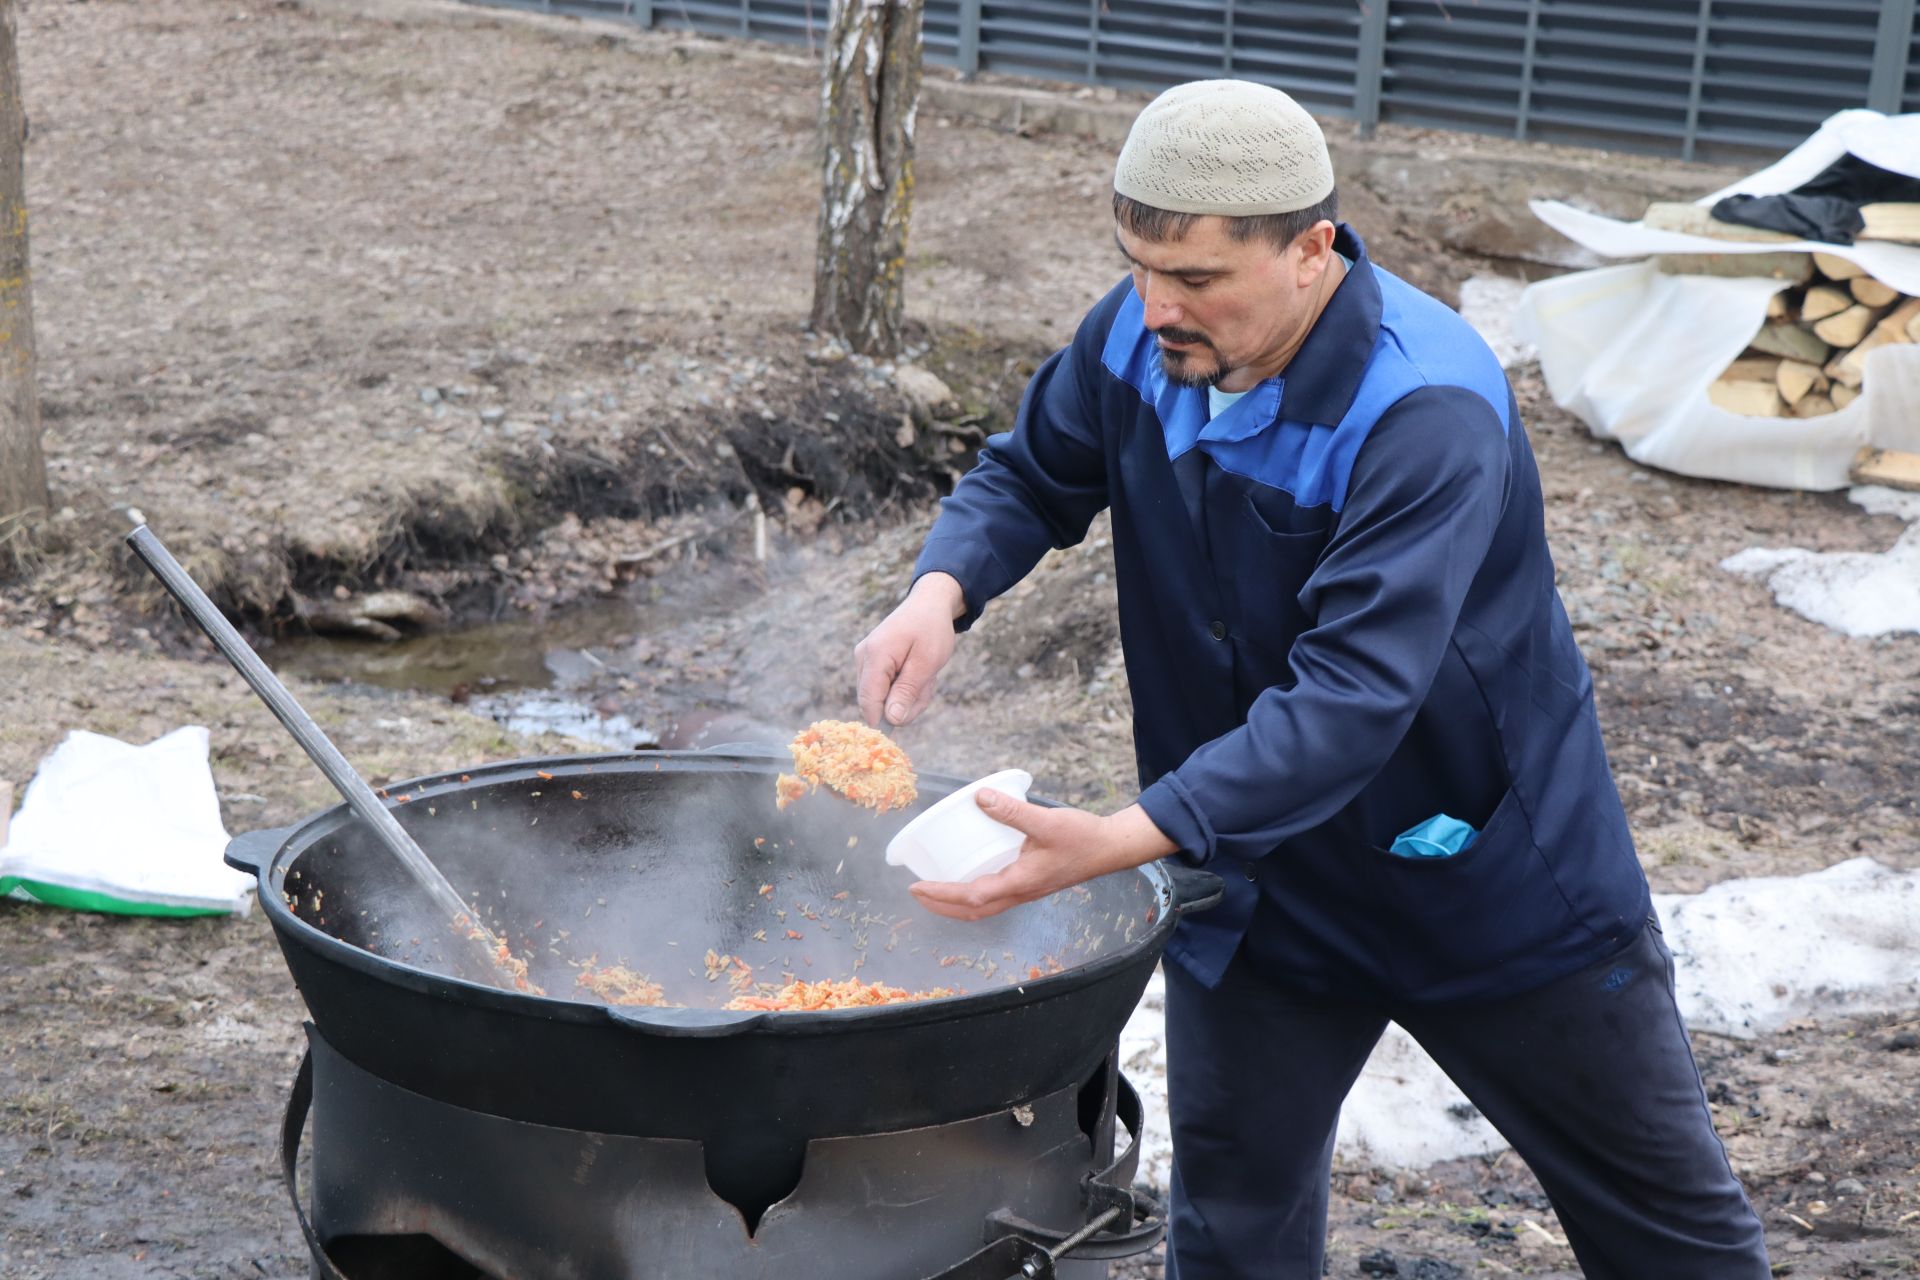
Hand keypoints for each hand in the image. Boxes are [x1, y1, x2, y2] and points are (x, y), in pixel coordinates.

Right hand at [855, 572, 965, 726]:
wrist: (929, 604)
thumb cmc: (931, 630)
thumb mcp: (927, 663)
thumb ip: (907, 691)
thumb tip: (890, 720)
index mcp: (875, 655)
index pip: (869, 702)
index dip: (886, 719)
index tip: (911, 714)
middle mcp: (862, 658)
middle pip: (875, 703)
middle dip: (904, 703)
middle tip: (927, 686)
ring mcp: (864, 660)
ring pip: (881, 698)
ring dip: (907, 695)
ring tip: (924, 677)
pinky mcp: (869, 663)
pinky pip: (883, 688)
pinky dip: (903, 687)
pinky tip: (916, 673)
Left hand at [910, 793, 1177, 920]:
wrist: (1110, 848)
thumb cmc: (1082, 838)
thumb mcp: (1045, 821)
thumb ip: (1012, 811)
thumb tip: (979, 797)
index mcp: (1020, 883)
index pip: (971, 897)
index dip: (941, 894)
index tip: (916, 887)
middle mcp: (1019, 892)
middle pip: (972, 911)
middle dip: (942, 905)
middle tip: (917, 892)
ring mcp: (1025, 890)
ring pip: (983, 907)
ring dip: (955, 903)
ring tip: (934, 889)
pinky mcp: (1030, 882)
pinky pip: (994, 895)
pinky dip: (973, 892)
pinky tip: (969, 873)